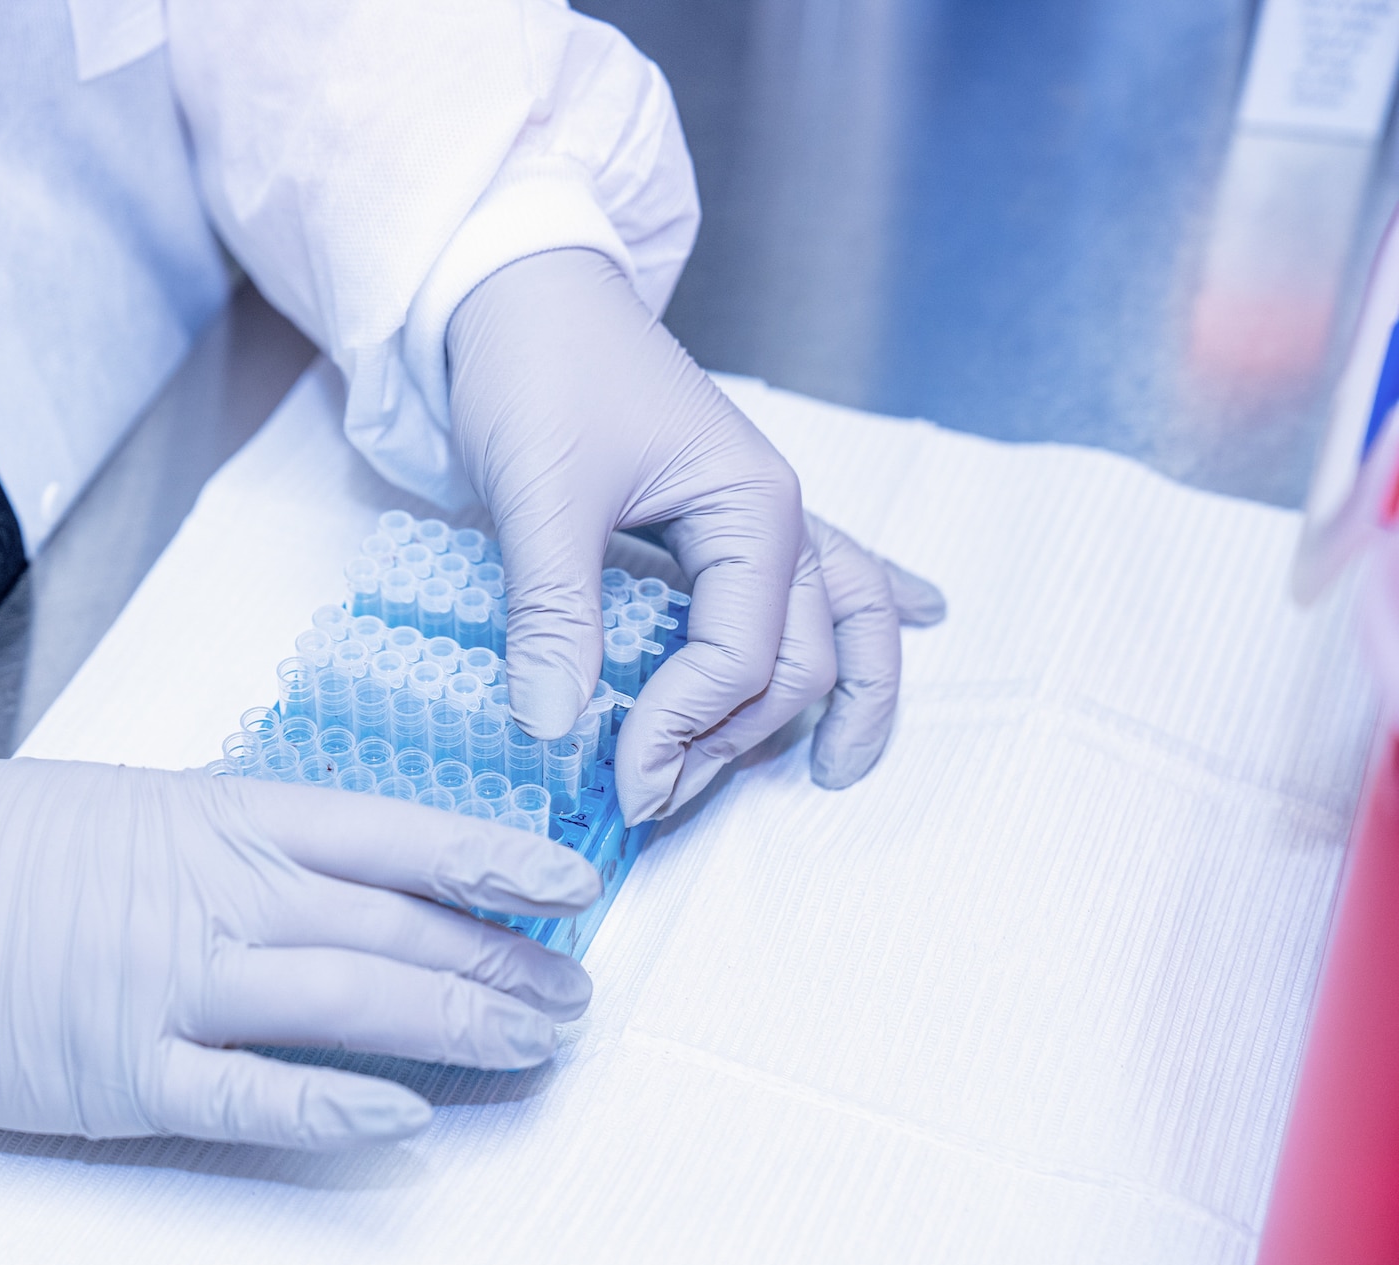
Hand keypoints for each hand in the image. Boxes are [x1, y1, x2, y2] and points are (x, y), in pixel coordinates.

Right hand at [0, 760, 599, 1149]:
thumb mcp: (135, 803)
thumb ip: (240, 834)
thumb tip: (338, 867)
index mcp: (221, 815)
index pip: (391, 832)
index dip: (490, 858)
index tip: (569, 883)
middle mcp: (214, 895)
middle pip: (392, 926)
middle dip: (499, 959)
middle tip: (575, 992)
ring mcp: (172, 984)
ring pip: (346, 1004)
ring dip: (453, 1026)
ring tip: (533, 1045)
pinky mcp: (123, 1070)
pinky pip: (249, 1095)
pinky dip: (332, 1108)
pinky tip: (406, 1118)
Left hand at [447, 248, 941, 819]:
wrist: (516, 285)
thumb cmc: (537, 369)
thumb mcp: (540, 494)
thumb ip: (554, 612)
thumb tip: (558, 728)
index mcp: (751, 509)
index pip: (744, 659)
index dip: (682, 731)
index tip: (618, 779)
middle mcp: (778, 516)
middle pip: (797, 662)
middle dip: (735, 741)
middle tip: (652, 797)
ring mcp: (759, 513)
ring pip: (840, 619)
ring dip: (833, 699)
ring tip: (841, 771)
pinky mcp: (725, 511)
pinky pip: (824, 567)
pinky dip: (871, 601)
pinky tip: (929, 613)